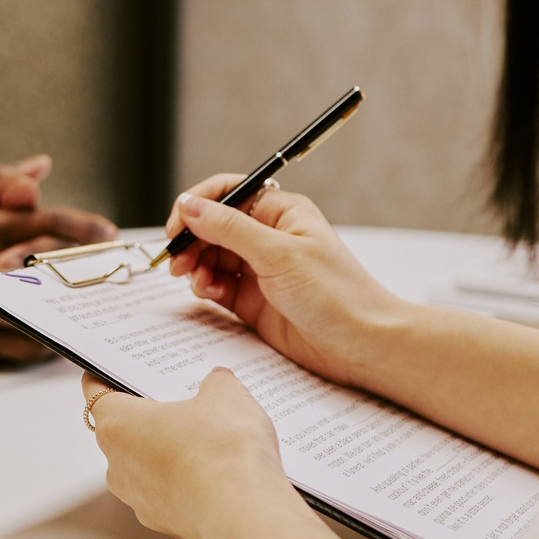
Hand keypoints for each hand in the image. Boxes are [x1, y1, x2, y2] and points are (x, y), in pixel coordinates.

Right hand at [0, 156, 116, 362]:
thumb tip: (42, 167)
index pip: (44, 222)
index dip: (82, 227)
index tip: (109, 233)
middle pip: (46, 266)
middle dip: (85, 267)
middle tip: (112, 270)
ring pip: (31, 310)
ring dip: (65, 309)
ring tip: (89, 309)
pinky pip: (2, 345)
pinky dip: (24, 344)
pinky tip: (49, 338)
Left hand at [81, 369, 294, 538]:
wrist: (244, 512)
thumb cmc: (222, 449)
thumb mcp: (225, 395)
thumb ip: (216, 383)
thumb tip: (217, 383)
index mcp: (117, 425)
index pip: (95, 392)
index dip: (105, 375)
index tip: (113, 369)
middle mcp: (118, 465)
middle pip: (123, 430)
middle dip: (147, 414)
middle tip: (177, 397)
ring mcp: (139, 500)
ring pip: (146, 465)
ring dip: (167, 450)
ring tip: (207, 435)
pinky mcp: (166, 523)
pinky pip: (170, 492)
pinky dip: (187, 480)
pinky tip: (218, 470)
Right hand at [163, 176, 404, 390]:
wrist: (361, 345)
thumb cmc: (337, 294)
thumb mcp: (279, 254)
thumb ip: (229, 229)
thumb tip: (190, 206)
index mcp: (280, 212)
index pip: (227, 193)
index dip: (197, 204)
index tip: (177, 224)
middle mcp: (268, 237)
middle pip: (212, 226)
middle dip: (191, 239)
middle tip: (176, 259)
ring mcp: (260, 269)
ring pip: (210, 257)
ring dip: (195, 265)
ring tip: (194, 279)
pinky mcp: (253, 300)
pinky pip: (217, 285)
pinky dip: (205, 287)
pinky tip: (208, 292)